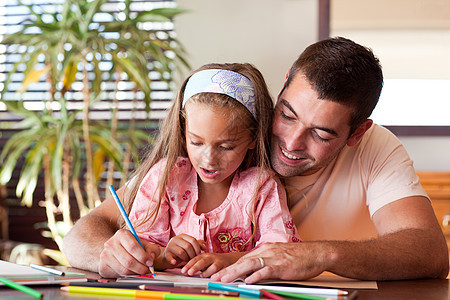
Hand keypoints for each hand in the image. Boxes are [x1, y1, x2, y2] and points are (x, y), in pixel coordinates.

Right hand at [98, 229, 160, 277]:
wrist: (114, 250)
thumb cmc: (132, 246)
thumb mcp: (143, 244)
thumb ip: (152, 249)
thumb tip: (151, 257)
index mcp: (121, 234)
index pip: (133, 247)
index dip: (143, 257)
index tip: (150, 263)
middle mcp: (110, 244)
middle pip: (128, 261)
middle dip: (140, 268)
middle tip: (147, 270)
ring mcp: (105, 255)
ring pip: (123, 270)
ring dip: (135, 273)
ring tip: (140, 271)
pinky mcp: (102, 266)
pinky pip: (118, 275)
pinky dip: (127, 275)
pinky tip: (131, 271)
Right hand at [159, 234, 205, 267]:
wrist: (168, 257)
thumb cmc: (181, 251)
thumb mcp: (189, 246)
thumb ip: (198, 244)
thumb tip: (205, 247)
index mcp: (182, 236)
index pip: (193, 240)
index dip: (198, 248)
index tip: (199, 254)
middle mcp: (176, 239)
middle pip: (188, 246)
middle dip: (193, 254)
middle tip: (194, 259)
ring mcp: (170, 246)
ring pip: (181, 252)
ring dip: (186, 258)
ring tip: (188, 261)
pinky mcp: (166, 254)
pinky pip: (170, 257)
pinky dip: (173, 260)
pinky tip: (175, 262)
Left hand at [181, 253, 236, 277]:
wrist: (228, 259)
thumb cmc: (213, 261)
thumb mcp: (204, 261)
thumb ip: (196, 265)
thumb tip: (185, 273)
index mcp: (204, 255)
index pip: (195, 259)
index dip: (188, 265)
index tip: (183, 271)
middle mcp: (211, 257)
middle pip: (203, 261)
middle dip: (195, 267)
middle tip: (189, 273)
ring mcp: (219, 262)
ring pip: (213, 267)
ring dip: (207, 273)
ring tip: (202, 275)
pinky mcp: (225, 267)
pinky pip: (221, 272)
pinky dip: (216, 276)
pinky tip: (213, 278)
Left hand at [211, 242, 327, 282]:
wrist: (318, 253)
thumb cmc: (301, 256)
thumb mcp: (280, 256)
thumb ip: (267, 261)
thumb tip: (254, 271)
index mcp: (266, 249)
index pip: (244, 258)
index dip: (230, 267)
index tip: (219, 273)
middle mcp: (267, 251)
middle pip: (243, 261)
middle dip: (227, 270)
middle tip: (215, 278)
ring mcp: (275, 258)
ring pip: (250, 264)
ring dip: (235, 273)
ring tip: (224, 279)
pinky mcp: (283, 266)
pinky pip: (267, 270)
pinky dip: (256, 275)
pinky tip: (248, 281)